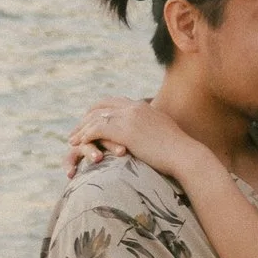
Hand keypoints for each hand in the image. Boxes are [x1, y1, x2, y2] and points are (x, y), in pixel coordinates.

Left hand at [65, 97, 203, 184]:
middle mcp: (134, 107)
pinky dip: (85, 136)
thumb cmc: (179, 151)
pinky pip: (96, 129)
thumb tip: (152, 137)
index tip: (90, 120)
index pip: (115, 102)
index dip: (100, 110)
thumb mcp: (164, 134)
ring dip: (82, 129)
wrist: (185, 155)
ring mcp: (129, 117)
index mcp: (143, 107)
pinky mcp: (124, 130)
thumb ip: (153, 130)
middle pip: (102, 106)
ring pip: (96, 118)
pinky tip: (79, 145)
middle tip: (76, 130)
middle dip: (86, 118)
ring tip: (72, 140)